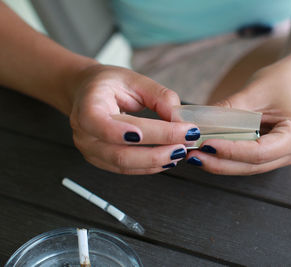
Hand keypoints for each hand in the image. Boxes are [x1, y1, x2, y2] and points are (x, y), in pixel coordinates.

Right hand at [68, 64, 198, 173]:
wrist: (87, 93)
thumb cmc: (109, 84)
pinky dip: (150, 166)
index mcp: (88, 105)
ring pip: (124, 164)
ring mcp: (91, 150)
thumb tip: (180, 119)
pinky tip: (168, 159)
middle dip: (156, 150)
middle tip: (184, 142)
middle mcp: (84, 132)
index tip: (149, 134)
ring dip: (156, 161)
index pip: (98, 122)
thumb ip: (159, 96)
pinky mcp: (101, 160)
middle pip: (119, 151)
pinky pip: (127, 169)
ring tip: (180, 151)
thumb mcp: (134, 79)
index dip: (121, 132)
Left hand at [187, 57, 290, 174]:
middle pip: (251, 165)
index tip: (205, 144)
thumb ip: (225, 112)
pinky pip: (246, 162)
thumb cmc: (278, 81)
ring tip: (194, 154)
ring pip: (246, 167)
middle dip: (219, 162)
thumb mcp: (252, 92)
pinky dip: (225, 158)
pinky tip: (206, 152)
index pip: (259, 152)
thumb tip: (195, 125)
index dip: (230, 151)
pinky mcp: (271, 156)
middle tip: (192, 155)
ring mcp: (283, 157)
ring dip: (219, 163)